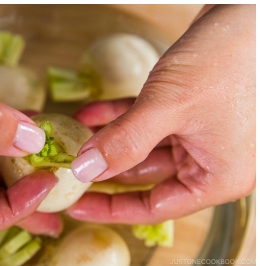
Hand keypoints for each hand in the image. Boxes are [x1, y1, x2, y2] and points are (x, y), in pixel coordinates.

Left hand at [67, 5, 254, 223]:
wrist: (250, 12)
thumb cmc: (228, 59)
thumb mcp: (169, 106)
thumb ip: (125, 141)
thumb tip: (85, 170)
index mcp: (219, 177)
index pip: (156, 206)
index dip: (111, 208)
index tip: (73, 205)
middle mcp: (212, 160)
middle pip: (145, 178)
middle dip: (102, 169)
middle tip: (62, 170)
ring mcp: (201, 134)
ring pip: (142, 147)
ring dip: (106, 141)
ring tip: (68, 139)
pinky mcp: (191, 108)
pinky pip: (147, 122)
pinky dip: (119, 118)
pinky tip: (88, 114)